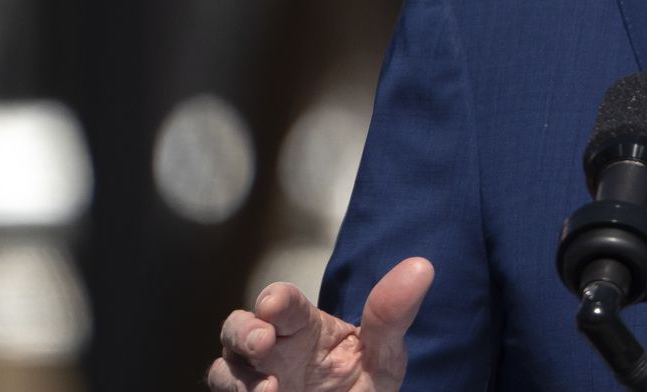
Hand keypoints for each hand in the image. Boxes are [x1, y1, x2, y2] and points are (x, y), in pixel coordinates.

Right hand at [207, 257, 433, 391]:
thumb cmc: (365, 384)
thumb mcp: (384, 354)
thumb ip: (391, 316)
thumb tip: (422, 267)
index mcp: (304, 326)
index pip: (283, 302)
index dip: (275, 299)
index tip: (275, 305)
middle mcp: (274, 349)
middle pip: (238, 328)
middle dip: (243, 331)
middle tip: (263, 341)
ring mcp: (258, 379)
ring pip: (224, 369)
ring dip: (237, 377)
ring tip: (270, 390)